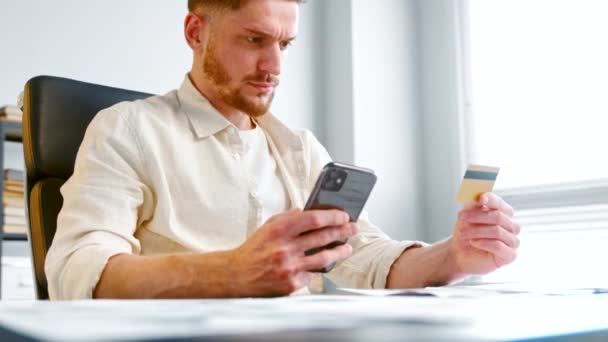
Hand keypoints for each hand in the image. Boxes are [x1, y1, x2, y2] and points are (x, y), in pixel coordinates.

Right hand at [229, 208, 356, 296]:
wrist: (237, 275)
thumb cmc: (254, 249)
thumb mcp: (268, 227)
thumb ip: (288, 218)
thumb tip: (309, 211)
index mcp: (279, 230)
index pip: (313, 219)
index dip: (332, 217)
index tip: (343, 216)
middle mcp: (285, 248)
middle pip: (323, 237)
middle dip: (342, 231)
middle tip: (352, 229)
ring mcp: (289, 267)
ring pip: (324, 258)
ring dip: (340, 251)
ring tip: (347, 248)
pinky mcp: (291, 283)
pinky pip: (314, 274)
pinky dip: (322, 268)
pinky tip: (328, 263)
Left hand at [450, 192, 520, 275]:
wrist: (460, 252)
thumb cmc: (466, 232)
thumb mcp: (467, 215)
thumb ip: (474, 203)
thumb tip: (480, 195)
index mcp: (503, 213)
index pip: (500, 204)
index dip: (491, 199)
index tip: (480, 199)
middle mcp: (511, 226)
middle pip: (498, 217)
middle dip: (477, 217)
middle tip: (461, 217)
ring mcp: (513, 241)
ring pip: (498, 232)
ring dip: (477, 231)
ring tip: (463, 233)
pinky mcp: (510, 255)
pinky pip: (499, 246)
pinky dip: (483, 243)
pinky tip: (473, 242)